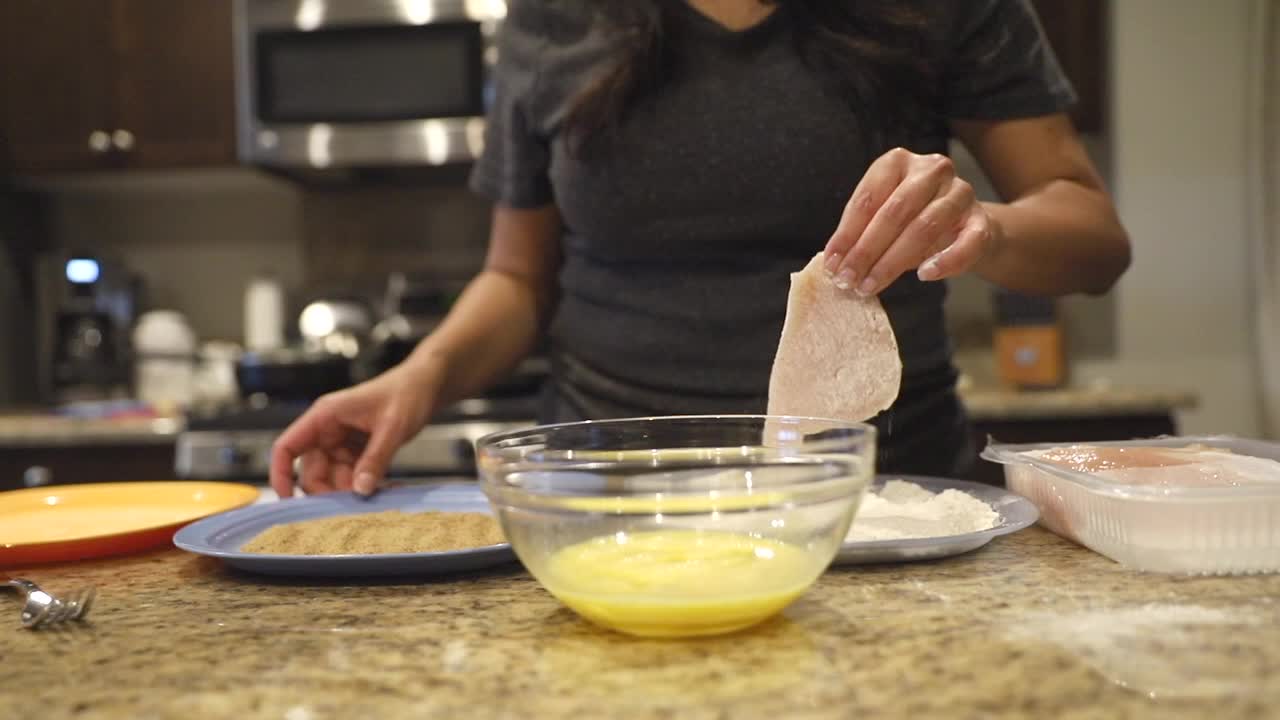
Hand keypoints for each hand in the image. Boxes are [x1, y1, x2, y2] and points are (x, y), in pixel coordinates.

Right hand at [268, 362, 439, 497]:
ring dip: (351, 491)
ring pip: (334, 477)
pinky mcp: (358, 450)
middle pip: (312, 471)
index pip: (286, 447)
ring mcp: (343, 442)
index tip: (286, 499)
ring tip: (378, 498)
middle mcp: (328, 430)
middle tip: (353, 507)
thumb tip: (359, 490)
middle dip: (329, 491)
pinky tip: (387, 489)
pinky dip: (365, 485)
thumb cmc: (408, 392)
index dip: (280, 475)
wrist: (427, 385)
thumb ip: (375, 458)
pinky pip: (353, 475)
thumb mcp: (393, 426)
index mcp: (325, 416)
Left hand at [823, 148, 997, 295]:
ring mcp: (960, 192)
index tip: (832, 264)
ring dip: (893, 262)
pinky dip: (945, 262)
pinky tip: (924, 275)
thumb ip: (860, 233)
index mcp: (898, 162)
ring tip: (871, 285)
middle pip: (894, 212)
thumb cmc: (911, 222)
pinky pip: (966, 242)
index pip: (868, 198)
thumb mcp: (882, 219)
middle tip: (848, 280)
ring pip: (924, 227)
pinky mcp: (982, 219)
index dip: (846, 234)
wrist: (964, 229)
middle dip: (866, 250)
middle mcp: (931, 169)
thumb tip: (834, 262)